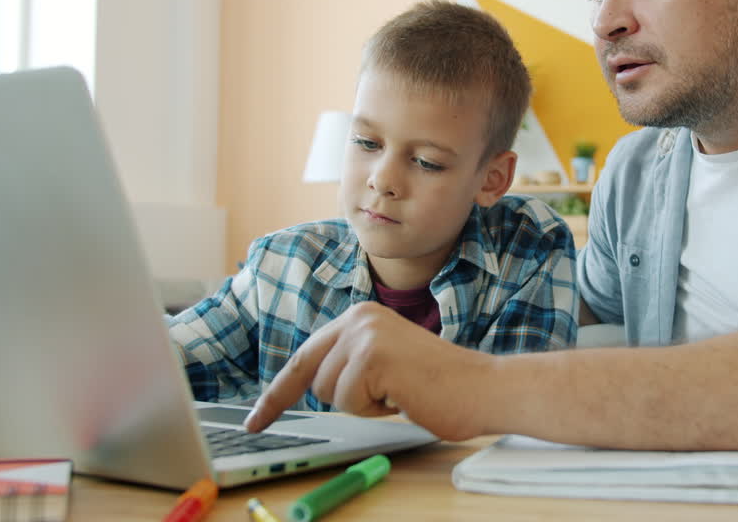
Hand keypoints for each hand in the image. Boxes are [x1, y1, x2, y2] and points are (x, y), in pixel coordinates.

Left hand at [244, 301, 491, 439]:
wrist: (482, 387)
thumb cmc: (440, 385)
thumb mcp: (385, 362)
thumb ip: (351, 363)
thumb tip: (311, 385)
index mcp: (361, 316)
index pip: (305, 357)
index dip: (277, 394)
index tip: (255, 420)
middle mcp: (358, 318)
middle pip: (314, 380)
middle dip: (346, 399)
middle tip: (389, 396)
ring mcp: (364, 335)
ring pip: (329, 394)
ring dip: (364, 405)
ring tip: (401, 391)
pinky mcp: (372, 357)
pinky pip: (348, 402)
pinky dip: (375, 410)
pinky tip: (404, 394)